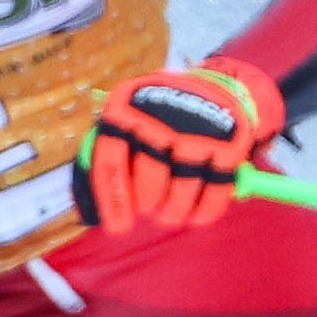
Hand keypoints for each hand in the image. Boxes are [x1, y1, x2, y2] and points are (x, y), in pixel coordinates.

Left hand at [74, 55, 282, 235]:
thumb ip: (104, 161)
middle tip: (150, 207)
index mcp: (125, 107)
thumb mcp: (126, 122)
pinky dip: (204, 212)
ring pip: (181, 192)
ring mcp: (197, 129)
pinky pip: (214, 194)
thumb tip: (87, 213)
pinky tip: (196, 215)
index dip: (113, 200)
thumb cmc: (156, 118)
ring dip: (174, 212)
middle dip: (148, 203)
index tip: (118, 227)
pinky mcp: (229, 144)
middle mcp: (161, 115)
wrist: (213, 89)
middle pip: (149, 179)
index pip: (110, 160)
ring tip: (170, 213)